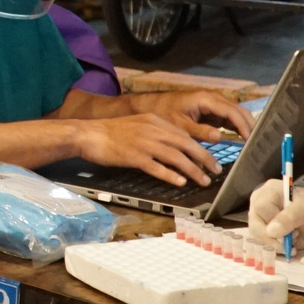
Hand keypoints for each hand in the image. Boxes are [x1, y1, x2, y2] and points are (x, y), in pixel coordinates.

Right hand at [73, 114, 219, 187]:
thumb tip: (174, 147)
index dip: (200, 147)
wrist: (88, 134)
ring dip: (192, 170)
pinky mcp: (134, 157)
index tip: (211, 158)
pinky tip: (180, 182)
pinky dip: (171, 175)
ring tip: (202, 180)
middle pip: (185, 144)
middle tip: (215, 170)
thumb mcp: (137, 125)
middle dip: (204, 158)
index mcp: (154, 121)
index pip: (184, 134)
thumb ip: (155, 133)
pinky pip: (157, 167)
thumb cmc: (110, 132)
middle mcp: (152, 130)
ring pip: (175, 157)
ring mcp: (143, 143)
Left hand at [129, 90, 255, 143]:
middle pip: (238, 111)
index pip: (231, 111)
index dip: (243, 125)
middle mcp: (213, 98)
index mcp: (206, 99)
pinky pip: (228, 117)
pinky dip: (236, 126)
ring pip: (235, 113)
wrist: (152, 106)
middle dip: (249, 125)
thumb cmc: (163, 112)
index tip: (250, 139)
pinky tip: (242, 138)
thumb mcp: (179, 124)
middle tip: (257, 142)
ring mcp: (213, 103)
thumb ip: (199, 131)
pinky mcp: (211, 110)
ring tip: (253, 142)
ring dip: (244, 126)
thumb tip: (219, 137)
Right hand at [251, 182, 303, 252]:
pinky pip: (260, 243)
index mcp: (270, 191)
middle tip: (293, 239)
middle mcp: (259, 202)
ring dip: (275, 244)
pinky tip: (287, 245)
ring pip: (256, 236)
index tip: (292, 227)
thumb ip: (290, 217)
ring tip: (292, 241)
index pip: (261, 207)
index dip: (273, 220)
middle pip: (255, 224)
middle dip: (275, 237)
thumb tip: (271, 231)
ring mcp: (257, 217)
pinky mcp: (259, 230)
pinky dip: (275, 247)